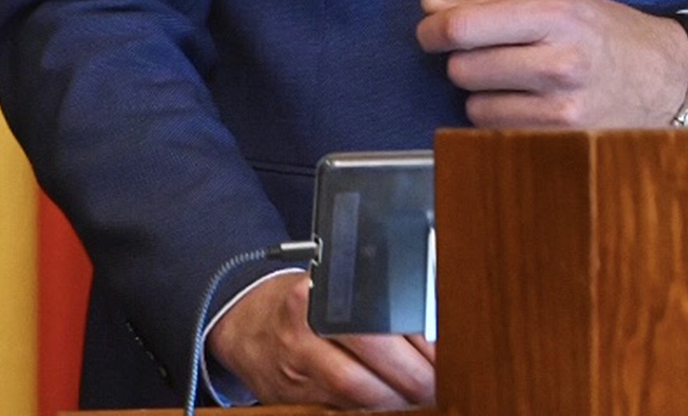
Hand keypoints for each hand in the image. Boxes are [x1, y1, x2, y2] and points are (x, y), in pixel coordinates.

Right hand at [207, 269, 435, 409]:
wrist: (247, 323)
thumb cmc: (300, 301)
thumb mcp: (330, 284)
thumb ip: (370, 302)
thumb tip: (431, 326)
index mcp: (312, 299)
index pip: (373, 330)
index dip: (414, 348)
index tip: (440, 355)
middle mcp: (299, 339)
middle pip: (362, 376)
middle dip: (408, 385)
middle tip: (436, 383)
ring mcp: (293, 375)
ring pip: (353, 401)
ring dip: (393, 403)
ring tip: (419, 395)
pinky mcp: (290, 400)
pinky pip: (338, 411)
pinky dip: (368, 410)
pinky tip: (388, 403)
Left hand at [415, 0, 687, 127]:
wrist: (668, 79)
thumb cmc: (607, 33)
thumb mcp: (557, 0)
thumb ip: (491, 2)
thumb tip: (431, 5)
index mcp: (556, 16)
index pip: (464, 27)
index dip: (433, 30)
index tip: (430, 32)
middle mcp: (559, 63)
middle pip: (462, 68)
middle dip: (466, 61)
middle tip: (493, 55)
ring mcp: (561, 109)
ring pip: (474, 106)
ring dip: (484, 95)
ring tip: (520, 82)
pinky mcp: (562, 143)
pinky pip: (497, 134)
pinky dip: (502, 121)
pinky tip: (531, 106)